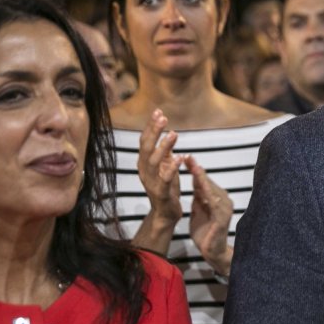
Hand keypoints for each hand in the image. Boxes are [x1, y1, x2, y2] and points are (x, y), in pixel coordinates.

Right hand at [138, 109, 184, 224]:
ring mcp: (151, 182)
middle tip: (163, 117)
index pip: (145, 141)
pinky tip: (179, 157)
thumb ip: (164, 149)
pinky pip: (165, 179)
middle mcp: (144, 171)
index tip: (158, 111)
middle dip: (154, 131)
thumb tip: (166, 129)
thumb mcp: (164, 165)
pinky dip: (171, 168)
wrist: (166, 212)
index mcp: (144, 163)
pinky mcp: (161, 193)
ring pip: (154, 162)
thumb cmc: (166, 186)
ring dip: (163, 147)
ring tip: (174, 134)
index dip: (150, 126)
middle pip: (146, 148)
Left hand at [186, 155, 233, 276]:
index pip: (204, 181)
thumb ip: (198, 198)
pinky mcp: (222, 218)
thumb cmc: (205, 233)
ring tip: (194, 167)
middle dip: (198, 170)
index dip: (195, 170)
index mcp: (216, 199)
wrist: (211, 252)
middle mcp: (223, 200)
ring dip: (202, 178)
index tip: (186, 158)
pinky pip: (214, 203)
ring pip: (211, 189)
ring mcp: (224, 208)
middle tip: (188, 157)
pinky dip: (207, 193)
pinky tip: (201, 185)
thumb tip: (195, 182)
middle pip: (208, 182)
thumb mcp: (198, 211)